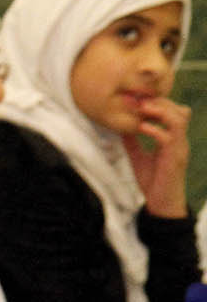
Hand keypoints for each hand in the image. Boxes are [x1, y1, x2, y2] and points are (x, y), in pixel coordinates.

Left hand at [126, 94, 190, 218]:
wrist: (161, 203)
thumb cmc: (153, 181)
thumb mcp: (138, 157)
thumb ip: (133, 141)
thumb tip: (122, 126)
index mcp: (172, 138)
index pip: (173, 112)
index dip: (158, 103)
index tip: (138, 98)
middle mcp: (179, 140)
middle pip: (179, 111)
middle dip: (160, 102)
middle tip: (139, 99)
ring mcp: (179, 148)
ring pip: (179, 119)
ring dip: (160, 111)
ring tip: (142, 108)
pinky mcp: (175, 158)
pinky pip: (169, 137)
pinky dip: (155, 129)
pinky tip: (141, 128)